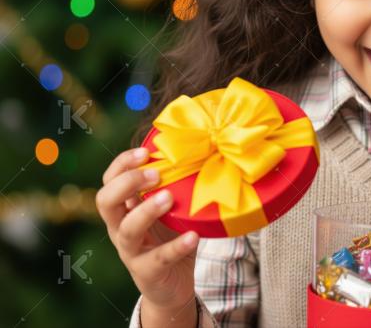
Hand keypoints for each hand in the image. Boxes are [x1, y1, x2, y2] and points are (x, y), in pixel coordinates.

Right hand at [96, 147, 198, 314]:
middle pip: (105, 202)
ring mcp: (131, 252)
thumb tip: (197, 153)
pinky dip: (176, 246)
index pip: (109, 181)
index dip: (122, 164)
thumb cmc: (171, 239)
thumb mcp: (171, 211)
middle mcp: (120, 229)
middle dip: (127, 183)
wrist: (172, 287)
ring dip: (146, 211)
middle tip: (156, 174)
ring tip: (169, 198)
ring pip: (127, 230)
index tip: (146, 152)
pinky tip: (193, 235)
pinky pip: (158, 258)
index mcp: (124, 210)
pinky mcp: (147, 273)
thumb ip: (174, 188)